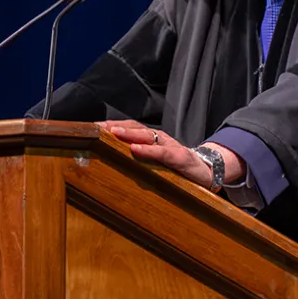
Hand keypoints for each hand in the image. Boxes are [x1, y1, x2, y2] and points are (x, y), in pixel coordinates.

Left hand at [97, 120, 244, 190]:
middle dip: (114, 126)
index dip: (109, 126)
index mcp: (150, 140)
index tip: (90, 128)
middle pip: (133, 127)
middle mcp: (158, 139)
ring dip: (128, 133)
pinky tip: (135, 148)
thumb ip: (138, 160)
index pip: (127, 128)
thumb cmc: (176, 168)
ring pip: (146, 135)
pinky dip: (148, 150)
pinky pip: (161, 152)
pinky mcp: (179, 157)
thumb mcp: (155, 163)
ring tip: (112, 132)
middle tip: (94, 127)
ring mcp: (169, 146)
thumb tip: (110, 163)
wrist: (207, 172)